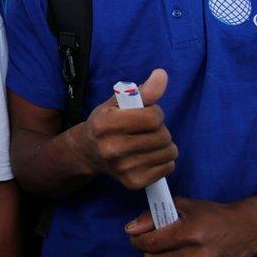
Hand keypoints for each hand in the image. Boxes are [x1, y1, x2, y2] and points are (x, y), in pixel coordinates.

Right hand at [72, 69, 176, 189]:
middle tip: (147, 130)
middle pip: (162, 136)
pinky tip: (149, 155)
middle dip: (160, 129)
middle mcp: (111, 149)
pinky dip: (164, 159)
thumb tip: (162, 74)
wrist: (88, 152)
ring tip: (149, 141)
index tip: (148, 113)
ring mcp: (123, 168)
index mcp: (105, 124)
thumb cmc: (106, 122)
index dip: (156, 112)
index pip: (152, 118)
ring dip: (165, 144)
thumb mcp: (118, 102)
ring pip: (169, 152)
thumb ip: (143, 90)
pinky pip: (168, 167)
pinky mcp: (133, 182)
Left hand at [127, 197, 256, 256]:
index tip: (138, 237)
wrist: (245, 231)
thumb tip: (130, 229)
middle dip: (146, 253)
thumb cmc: (210, 215)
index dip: (138, 240)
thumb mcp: (182, 205)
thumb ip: (152, 216)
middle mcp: (199, 256)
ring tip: (161, 255)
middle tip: (150, 245)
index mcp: (191, 233)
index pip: (150, 243)